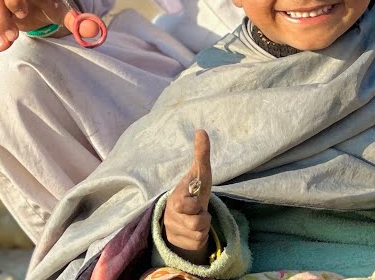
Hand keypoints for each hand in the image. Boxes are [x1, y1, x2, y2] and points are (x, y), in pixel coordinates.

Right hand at [164, 129, 213, 264]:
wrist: (184, 213)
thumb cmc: (194, 190)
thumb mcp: (200, 173)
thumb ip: (201, 153)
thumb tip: (201, 130)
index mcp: (175, 198)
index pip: (186, 204)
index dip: (194, 203)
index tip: (194, 200)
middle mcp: (171, 215)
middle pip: (197, 223)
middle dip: (204, 217)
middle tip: (198, 210)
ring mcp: (173, 231)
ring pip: (200, 234)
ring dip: (204, 226)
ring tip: (197, 218)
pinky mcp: (179, 244)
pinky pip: (198, 243)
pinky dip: (200, 237)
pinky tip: (194, 230)